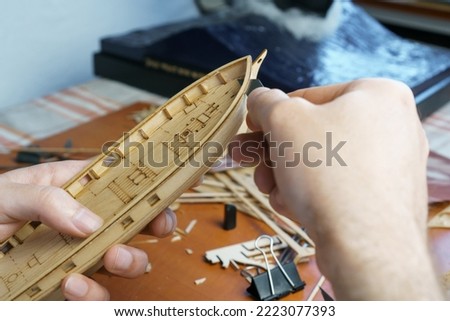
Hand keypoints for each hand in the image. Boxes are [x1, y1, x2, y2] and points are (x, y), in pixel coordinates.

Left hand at [0, 160, 175, 299]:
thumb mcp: (8, 195)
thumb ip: (48, 200)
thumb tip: (91, 221)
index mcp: (71, 189)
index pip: (119, 182)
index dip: (147, 185)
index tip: (169, 190)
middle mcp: (81, 223)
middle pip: (133, 222)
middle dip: (152, 225)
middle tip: (157, 228)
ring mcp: (76, 256)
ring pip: (123, 261)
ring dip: (129, 261)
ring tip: (112, 258)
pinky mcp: (67, 288)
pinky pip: (95, 295)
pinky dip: (93, 294)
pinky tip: (73, 285)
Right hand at [231, 79, 442, 298]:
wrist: (365, 247)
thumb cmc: (332, 176)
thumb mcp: (284, 121)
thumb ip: (266, 102)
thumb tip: (259, 99)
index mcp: (378, 95)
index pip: (309, 96)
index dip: (272, 113)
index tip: (252, 128)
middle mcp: (391, 127)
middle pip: (313, 133)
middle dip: (274, 151)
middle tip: (247, 159)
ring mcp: (390, 166)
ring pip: (320, 163)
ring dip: (286, 176)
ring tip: (270, 189)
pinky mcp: (382, 198)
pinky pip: (335, 187)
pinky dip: (309, 194)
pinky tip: (292, 206)